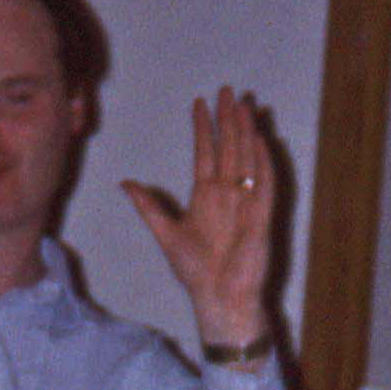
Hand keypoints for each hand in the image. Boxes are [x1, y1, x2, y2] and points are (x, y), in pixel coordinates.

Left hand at [120, 88, 277, 349]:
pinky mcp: (261, 217)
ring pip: (247, 159)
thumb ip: (148, 207)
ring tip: (242, 106)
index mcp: (206, 196)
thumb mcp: (166, 234)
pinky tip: (259, 140)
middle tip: (227, 90)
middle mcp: (228, 194)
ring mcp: (246, 203)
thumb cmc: (196, 272)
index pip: (205, 153)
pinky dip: (263, 162)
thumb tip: (125, 183)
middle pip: (228, 148)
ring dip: (245, 132)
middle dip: (227, 119)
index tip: (199, 103)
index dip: (202, 128)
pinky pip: (264, 184)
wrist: (219, 299)